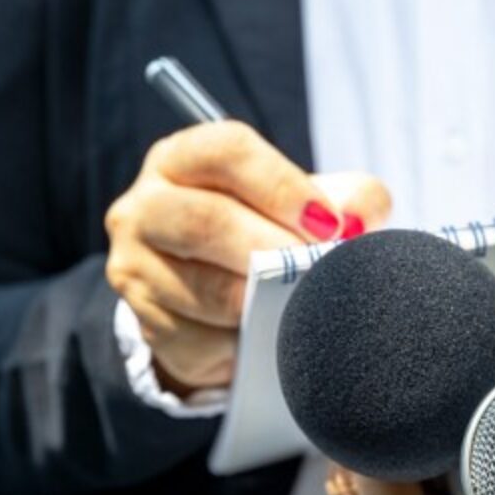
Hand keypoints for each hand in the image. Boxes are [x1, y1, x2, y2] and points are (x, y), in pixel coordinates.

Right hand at [104, 121, 390, 393]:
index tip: (328, 222)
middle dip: (272, 248)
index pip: (226, 152)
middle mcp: (146, 205)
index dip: (282, 186)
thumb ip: (350, 198)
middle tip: (318, 268)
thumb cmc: (273, 230)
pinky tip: (270, 336)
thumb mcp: (312, 201)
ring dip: (264, 302)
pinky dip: (243, 342)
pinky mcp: (145, 323)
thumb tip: (359, 223)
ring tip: (304, 303)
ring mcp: (136, 266)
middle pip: (204, 220)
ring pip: (202, 288)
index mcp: (185, 157)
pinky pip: (197, 339)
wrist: (229, 297)